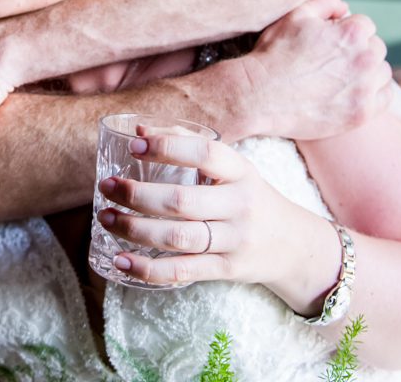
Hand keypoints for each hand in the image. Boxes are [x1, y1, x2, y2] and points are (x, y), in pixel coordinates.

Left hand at [96, 133, 330, 292]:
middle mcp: (239, 205)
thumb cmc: (250, 198)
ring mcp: (234, 240)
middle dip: (137, 194)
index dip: (167, 147)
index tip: (133, 145)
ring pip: (177, 237)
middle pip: (181, 201)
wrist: (295, 246)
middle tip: (106, 187)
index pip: (204, 153)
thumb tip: (139, 129)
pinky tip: (121, 261)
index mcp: (241, 172)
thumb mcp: (233, 169)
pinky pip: (182, 271)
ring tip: (106, 218)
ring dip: (134, 229)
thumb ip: (189, 147)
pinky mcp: (226, 270)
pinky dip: (148, 269)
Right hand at [233, 0, 390, 140]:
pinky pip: (385, 98)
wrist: (259, 96)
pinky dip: (375, 94)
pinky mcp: (361, 113)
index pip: (365, 25)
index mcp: (352, 33)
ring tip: (343, 77)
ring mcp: (364, 89)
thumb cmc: (274, 54)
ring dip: (368, 72)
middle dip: (359, 50)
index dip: (347, 31)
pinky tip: (355, 93)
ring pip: (382, 72)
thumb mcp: (294, 15)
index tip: (332, 42)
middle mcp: (364, 60)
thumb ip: (324, 1)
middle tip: (334, 61)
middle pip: (376, 48)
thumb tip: (345, 7)